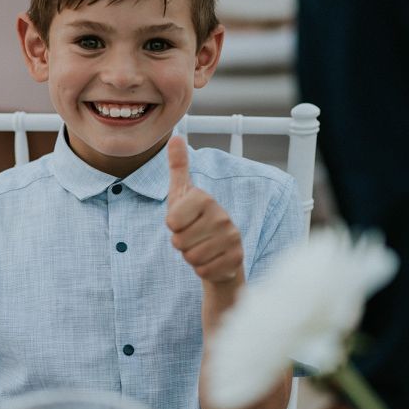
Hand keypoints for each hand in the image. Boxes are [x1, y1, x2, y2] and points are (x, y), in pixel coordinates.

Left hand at [166, 136, 243, 283]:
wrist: (220, 250)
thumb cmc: (195, 219)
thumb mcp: (182, 193)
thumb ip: (178, 166)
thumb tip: (176, 137)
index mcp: (205, 198)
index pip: (171, 222)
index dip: (172, 226)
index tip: (183, 220)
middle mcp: (222, 216)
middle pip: (179, 242)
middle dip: (181, 243)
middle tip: (193, 235)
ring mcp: (232, 239)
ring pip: (191, 258)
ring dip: (191, 256)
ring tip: (202, 246)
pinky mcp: (237, 260)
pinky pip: (203, 271)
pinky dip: (202, 269)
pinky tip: (212, 259)